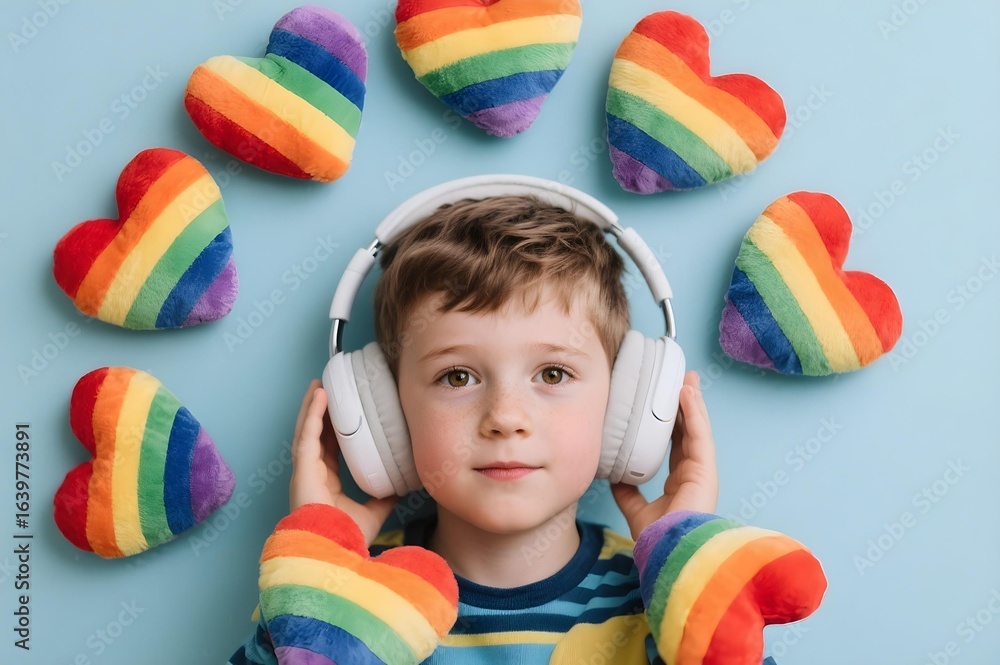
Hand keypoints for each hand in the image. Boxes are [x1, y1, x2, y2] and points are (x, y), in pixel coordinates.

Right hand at [289, 380, 398, 544]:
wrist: (336, 553)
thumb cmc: (347, 539)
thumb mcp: (374, 513)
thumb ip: (384, 498)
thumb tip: (403, 485)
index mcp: (325, 484)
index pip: (329, 449)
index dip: (333, 430)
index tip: (344, 412)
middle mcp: (312, 474)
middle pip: (316, 435)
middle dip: (321, 412)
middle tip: (328, 389)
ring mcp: (305, 471)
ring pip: (307, 430)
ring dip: (313, 406)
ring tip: (320, 384)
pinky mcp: (302, 469)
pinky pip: (306, 435)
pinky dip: (311, 414)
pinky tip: (318, 395)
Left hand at [611, 371, 718, 540]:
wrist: (668, 554)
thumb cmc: (658, 538)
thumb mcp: (636, 509)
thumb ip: (627, 491)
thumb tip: (613, 473)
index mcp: (681, 483)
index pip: (676, 445)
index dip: (671, 423)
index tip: (664, 403)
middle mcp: (694, 475)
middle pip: (689, 431)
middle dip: (685, 406)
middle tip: (679, 381)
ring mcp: (702, 472)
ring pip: (697, 429)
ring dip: (691, 402)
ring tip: (685, 379)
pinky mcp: (706, 471)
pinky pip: (699, 435)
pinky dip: (694, 412)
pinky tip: (687, 393)